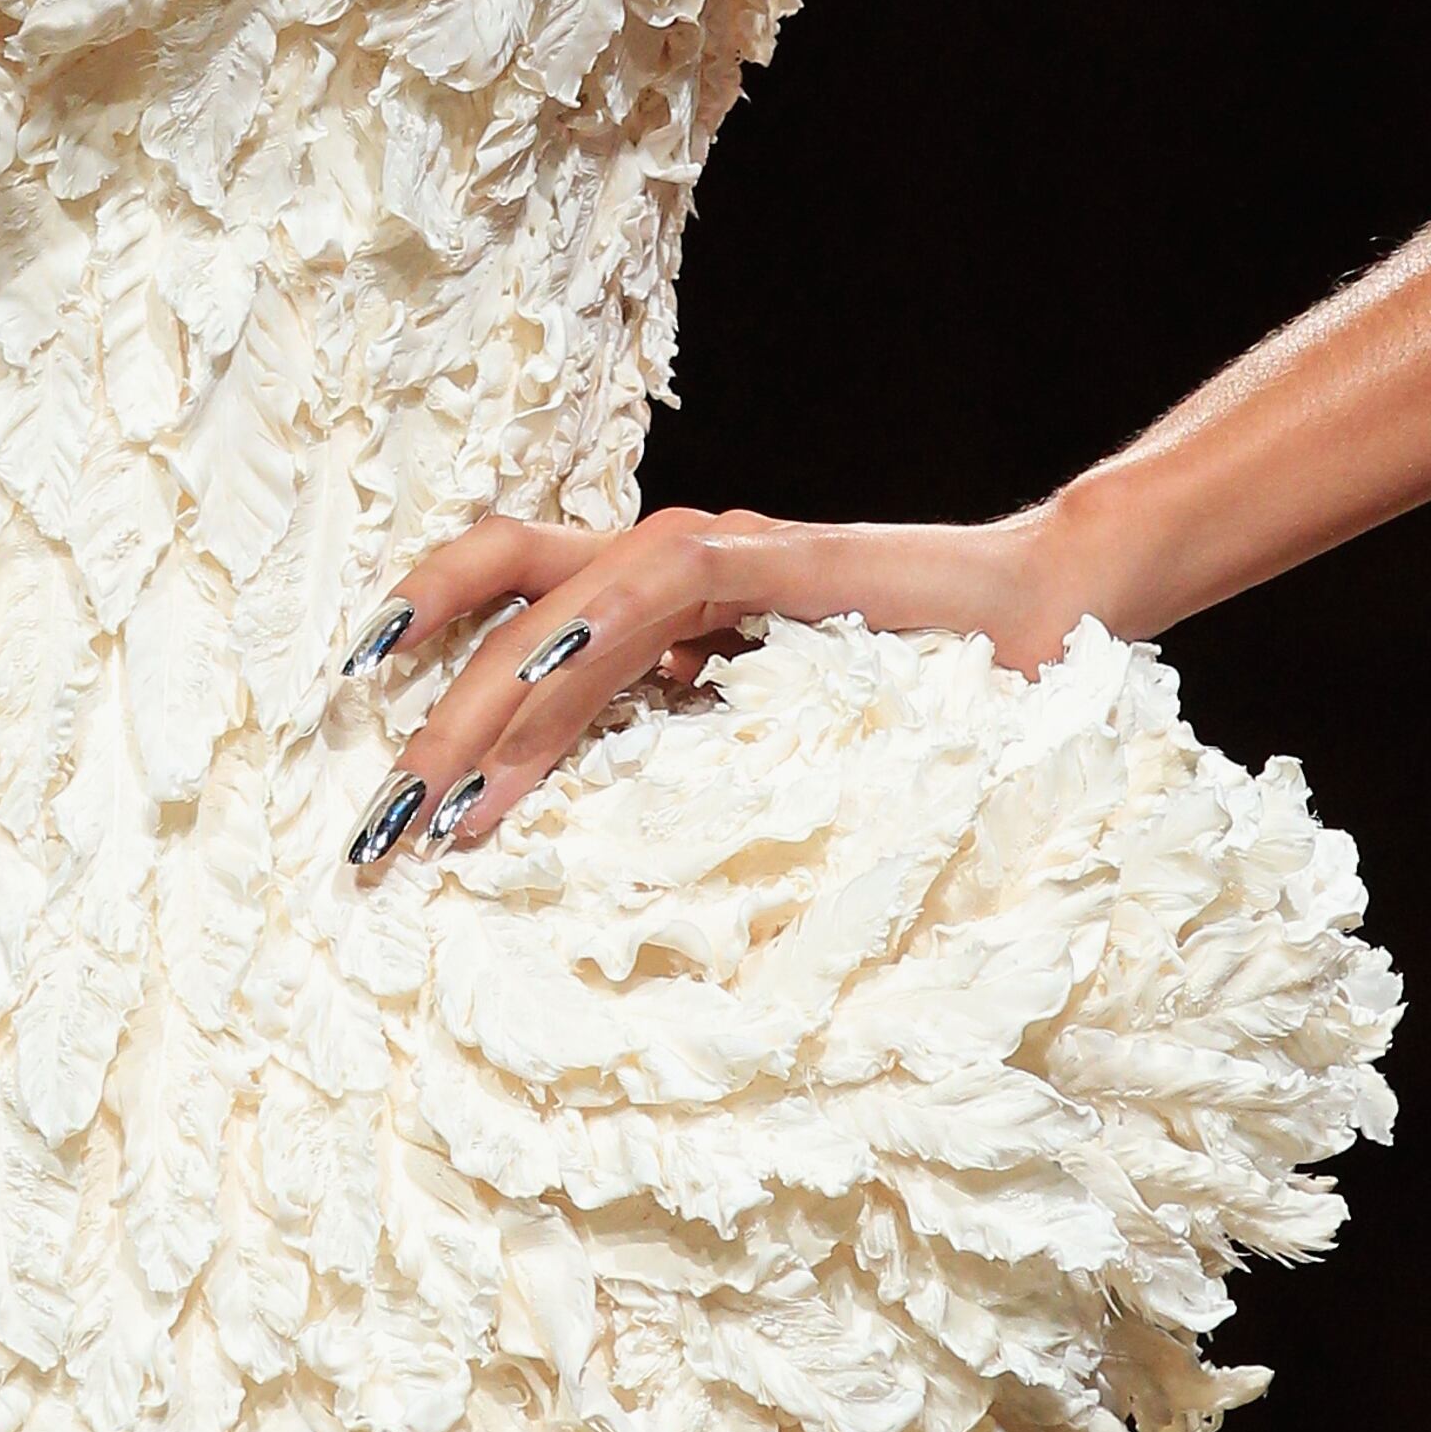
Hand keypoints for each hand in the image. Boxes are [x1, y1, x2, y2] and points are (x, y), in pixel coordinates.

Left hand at [331, 499, 1095, 871]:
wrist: (1055, 618)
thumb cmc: (924, 701)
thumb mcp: (777, 759)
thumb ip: (691, 781)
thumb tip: (593, 876)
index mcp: (659, 618)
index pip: (514, 625)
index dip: (433, 687)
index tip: (380, 796)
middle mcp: (669, 569)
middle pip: (506, 600)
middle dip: (429, 714)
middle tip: (375, 830)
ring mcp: (719, 556)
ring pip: (562, 597)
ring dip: (489, 696)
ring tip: (432, 791)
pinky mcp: (776, 559)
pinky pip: (662, 580)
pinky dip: (594, 624)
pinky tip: (541, 678)